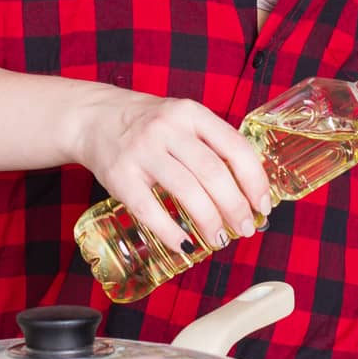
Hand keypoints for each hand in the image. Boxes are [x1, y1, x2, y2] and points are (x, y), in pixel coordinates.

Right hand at [72, 88, 272, 254]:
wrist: (94, 118)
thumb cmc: (149, 124)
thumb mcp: (183, 120)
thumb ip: (211, 144)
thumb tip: (248, 190)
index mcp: (192, 113)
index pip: (234, 147)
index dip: (254, 180)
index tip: (262, 205)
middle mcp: (169, 128)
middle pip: (213, 172)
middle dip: (235, 207)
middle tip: (246, 228)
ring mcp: (143, 151)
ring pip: (186, 190)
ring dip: (209, 221)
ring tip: (220, 239)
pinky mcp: (120, 175)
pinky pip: (149, 209)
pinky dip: (170, 232)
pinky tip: (184, 245)